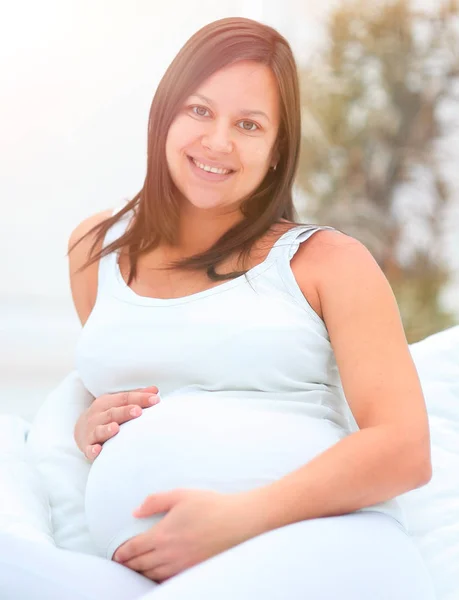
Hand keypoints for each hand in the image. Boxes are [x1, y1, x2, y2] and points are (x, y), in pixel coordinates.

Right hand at [74, 385, 159, 460]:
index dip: (140, 398)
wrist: (81, 430)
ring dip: (107, 429)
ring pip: (100, 430)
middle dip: (125, 412)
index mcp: (106, 402)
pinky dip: (93, 450)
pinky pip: (89, 448)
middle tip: (138, 411)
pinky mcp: (87, 446)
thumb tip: (155, 390)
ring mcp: (92, 431)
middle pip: (113, 413)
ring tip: (116, 428)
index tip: (155, 399)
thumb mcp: (117, 403)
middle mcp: (98, 415)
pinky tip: (98, 450)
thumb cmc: (106, 415)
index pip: (124, 398)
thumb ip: (136, 397)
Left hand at [112, 488, 266, 582]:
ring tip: (136, 569)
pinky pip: (169, 579)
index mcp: (163, 534)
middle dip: (129, 564)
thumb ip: (155, 501)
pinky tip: (157, 575)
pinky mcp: (194, 570)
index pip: (134, 548)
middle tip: (122, 563)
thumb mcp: (181, 495)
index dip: (122, 553)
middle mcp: (169, 554)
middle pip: (141, 564)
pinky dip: (158, 578)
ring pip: (153, 575)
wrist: (239, 522)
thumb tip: (135, 511)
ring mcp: (182, 565)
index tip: (116, 555)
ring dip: (141, 573)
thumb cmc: (211, 505)